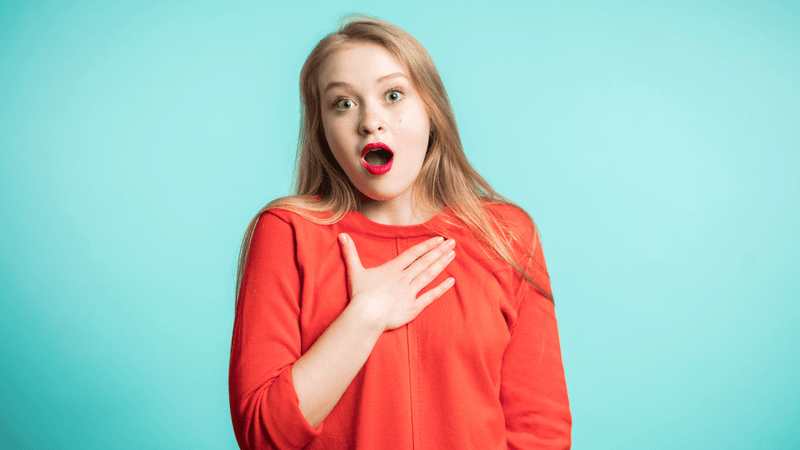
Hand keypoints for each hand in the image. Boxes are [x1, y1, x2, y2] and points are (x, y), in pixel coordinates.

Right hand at [338, 233, 455, 331]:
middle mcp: (404, 278)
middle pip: (425, 262)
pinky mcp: (413, 307)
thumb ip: (350, 253)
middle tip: (453, 242)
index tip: (439, 239)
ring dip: (442, 264)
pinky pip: (430, 296)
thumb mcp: (355, 271)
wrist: (365, 316)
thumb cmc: (359, 295)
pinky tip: (452, 281)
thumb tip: (342, 236)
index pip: (413, 254)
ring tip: (453, 254)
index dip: (427, 246)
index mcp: (392, 269)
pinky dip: (442, 289)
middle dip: (439, 251)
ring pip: (429, 275)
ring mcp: (410, 292)